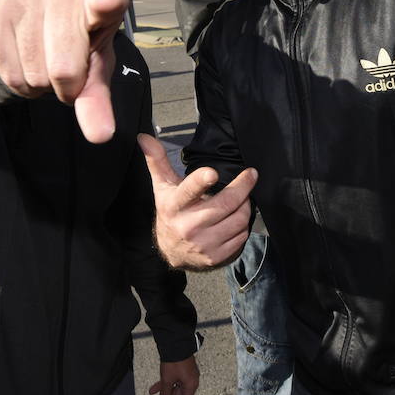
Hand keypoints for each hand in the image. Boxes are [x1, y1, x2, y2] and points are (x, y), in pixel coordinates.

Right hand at [0, 0, 127, 143]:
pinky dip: (22, 83)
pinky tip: (29, 62)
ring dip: (43, 84)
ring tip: (49, 62)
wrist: (43, 8)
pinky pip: (9, 73)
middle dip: (68, 86)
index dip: (105, 4)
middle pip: (64, 68)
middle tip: (71, 71)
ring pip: (34, 74)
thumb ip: (98, 97)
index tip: (108, 3)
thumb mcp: (97, 63)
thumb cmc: (82, 37)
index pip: (103, 0)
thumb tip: (99, 135)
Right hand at [139, 134, 255, 269]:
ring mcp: (203, 244)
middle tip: (250, 176)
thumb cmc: (170, 212)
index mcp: (174, 205)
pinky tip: (236, 219)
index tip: (212, 172)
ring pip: (238, 219)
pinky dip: (243, 225)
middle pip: (226, 203)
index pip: (188, 191)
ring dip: (246, 206)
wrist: (171, 251)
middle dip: (243, 186)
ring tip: (241, 199)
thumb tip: (144, 137)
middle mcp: (188, 226)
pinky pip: (241, 236)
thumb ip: (157, 160)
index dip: (200, 181)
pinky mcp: (215, 257)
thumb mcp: (162, 187)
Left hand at [148, 357, 199, 394]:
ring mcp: (185, 376)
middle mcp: (189, 383)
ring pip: (173, 391)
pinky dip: (162, 387)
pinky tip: (152, 390)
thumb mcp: (167, 380)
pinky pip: (171, 382)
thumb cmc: (174, 362)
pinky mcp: (179, 371)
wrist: (175, 342)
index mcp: (190, 386)